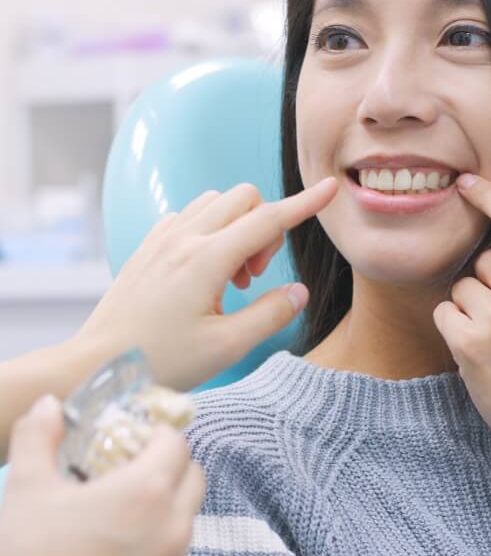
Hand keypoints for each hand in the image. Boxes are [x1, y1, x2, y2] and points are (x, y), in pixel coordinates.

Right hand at [0, 394, 204, 555]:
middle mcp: (173, 524)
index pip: (176, 442)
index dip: (156, 434)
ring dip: (169, 502)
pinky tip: (125, 548)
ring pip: (188, 515)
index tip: (133, 439)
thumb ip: (40, 436)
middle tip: (133, 468)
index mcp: (147, 491)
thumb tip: (48, 403)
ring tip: (127, 509)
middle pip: (193, 474)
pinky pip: (178, 553)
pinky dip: (162, 540)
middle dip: (170, 463)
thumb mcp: (27, 488)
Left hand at [74, 177, 338, 390]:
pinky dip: (210, 230)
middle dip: (264, 228)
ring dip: (237, 228)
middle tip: (253, 278)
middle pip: (244, 199)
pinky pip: (189, 216)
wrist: (96, 366)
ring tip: (229, 277)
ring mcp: (161, 239)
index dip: (305, 204)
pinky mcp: (148, 247)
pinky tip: (204, 271)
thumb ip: (271, 314)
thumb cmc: (161, 361)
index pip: (269, 219)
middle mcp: (183, 239)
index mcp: (206, 260)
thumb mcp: (227, 347)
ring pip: (216, 203)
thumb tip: (299, 291)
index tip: (329, 189)